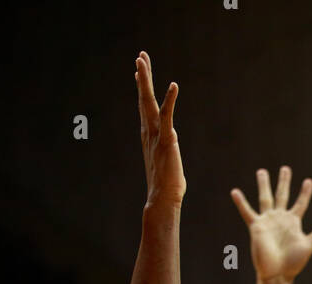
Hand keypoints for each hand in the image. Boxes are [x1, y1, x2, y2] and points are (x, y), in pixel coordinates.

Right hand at [135, 51, 185, 207]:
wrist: (162, 199)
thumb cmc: (167, 187)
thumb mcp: (166, 163)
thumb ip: (168, 150)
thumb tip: (170, 148)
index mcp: (149, 136)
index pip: (144, 107)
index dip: (142, 88)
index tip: (139, 71)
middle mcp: (150, 132)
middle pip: (144, 99)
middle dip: (142, 77)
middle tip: (140, 56)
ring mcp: (156, 135)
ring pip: (149, 102)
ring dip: (145, 80)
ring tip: (142, 60)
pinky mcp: (167, 141)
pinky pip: (168, 116)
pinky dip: (170, 100)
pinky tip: (173, 85)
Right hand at [231, 167, 311, 283]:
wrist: (277, 274)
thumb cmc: (292, 264)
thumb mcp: (307, 246)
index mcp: (293, 222)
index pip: (301, 203)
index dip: (305, 193)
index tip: (309, 181)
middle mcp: (280, 219)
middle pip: (282, 195)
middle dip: (284, 182)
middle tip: (285, 168)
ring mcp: (268, 221)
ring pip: (265, 198)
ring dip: (264, 184)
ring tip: (262, 171)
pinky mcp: (256, 227)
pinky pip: (247, 212)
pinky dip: (241, 202)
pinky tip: (234, 191)